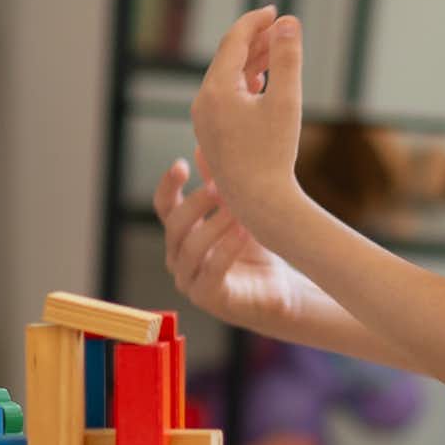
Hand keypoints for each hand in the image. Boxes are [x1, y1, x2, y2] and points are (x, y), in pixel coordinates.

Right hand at [155, 152, 304, 332]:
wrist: (280, 290)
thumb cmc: (257, 250)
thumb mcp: (241, 211)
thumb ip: (221, 184)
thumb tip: (205, 146)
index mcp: (182, 234)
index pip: (164, 207)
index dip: (168, 185)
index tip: (181, 165)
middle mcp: (178, 257)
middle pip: (174, 226)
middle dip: (196, 204)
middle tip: (220, 188)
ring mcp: (189, 280)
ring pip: (191, 248)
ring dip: (214, 225)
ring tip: (238, 210)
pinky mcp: (206, 298)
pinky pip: (211, 271)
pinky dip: (227, 249)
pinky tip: (244, 232)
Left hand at [188, 5, 305, 233]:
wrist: (258, 203)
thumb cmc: (274, 153)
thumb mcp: (286, 100)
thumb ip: (286, 58)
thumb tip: (288, 21)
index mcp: (216, 89)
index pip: (233, 42)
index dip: (255, 22)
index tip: (275, 11)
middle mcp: (203, 102)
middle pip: (227, 58)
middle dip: (254, 39)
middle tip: (279, 25)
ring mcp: (205, 119)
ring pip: (226, 78)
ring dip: (251, 61)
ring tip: (274, 45)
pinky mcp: (212, 134)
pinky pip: (225, 97)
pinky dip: (244, 82)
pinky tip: (260, 79)